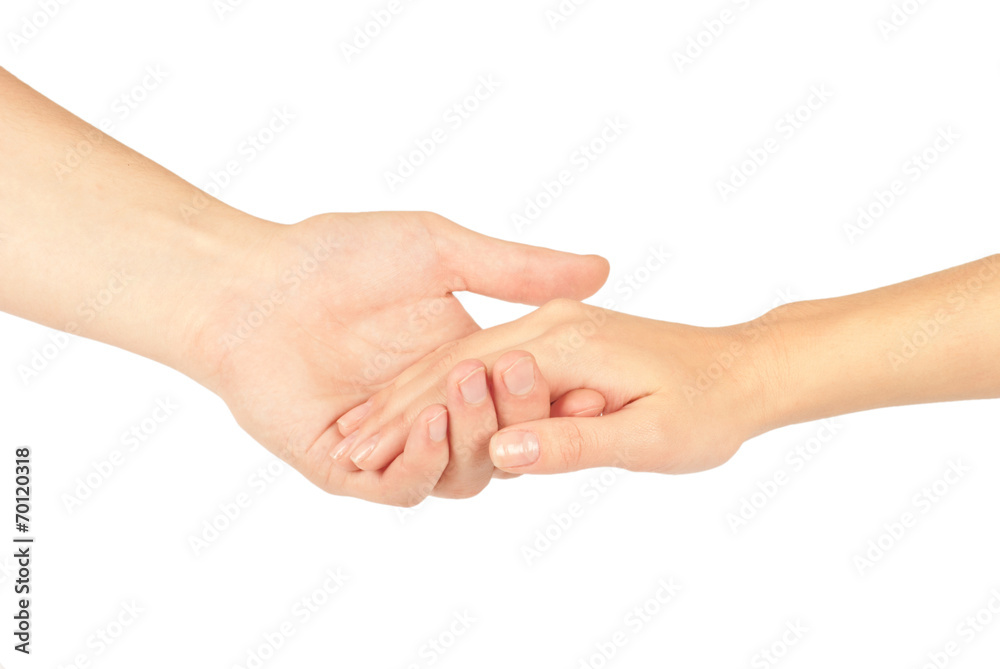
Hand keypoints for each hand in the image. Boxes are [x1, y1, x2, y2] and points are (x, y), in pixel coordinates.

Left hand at [187, 213, 608, 504]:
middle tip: (511, 374)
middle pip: (501, 442)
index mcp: (461, 365)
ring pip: (459, 473)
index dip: (555, 396)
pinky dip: (420, 466)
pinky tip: (427, 428)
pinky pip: (398, 488)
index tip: (583, 379)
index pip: (525, 398)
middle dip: (513, 414)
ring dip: (471, 439)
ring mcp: (392, 443)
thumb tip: (601, 269)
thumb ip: (517, 270)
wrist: (252, 284)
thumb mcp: (440, 253)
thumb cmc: (337, 258)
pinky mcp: (347, 468)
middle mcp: (433, 410)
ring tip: (461, 392)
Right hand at [340, 299, 781, 477]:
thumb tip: (504, 452)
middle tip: (343, 444)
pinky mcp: (556, 342)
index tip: (362, 453)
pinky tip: (420, 407)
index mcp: (564, 344)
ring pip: (463, 359)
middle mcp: (550, 328)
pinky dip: (446, 385)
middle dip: (396, 406)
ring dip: (412, 395)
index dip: (413, 419)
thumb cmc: (707, 406)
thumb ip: (572, 441)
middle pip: (452, 365)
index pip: (467, 380)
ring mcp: (552, 330)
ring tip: (362, 429)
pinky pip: (487, 361)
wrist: (745, 372)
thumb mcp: (649, 435)